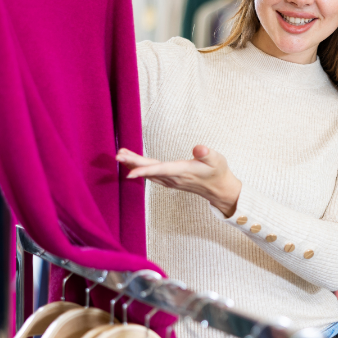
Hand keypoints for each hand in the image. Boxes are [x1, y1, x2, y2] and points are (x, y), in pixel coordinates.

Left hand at [117, 146, 242, 217]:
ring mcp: (171, 181)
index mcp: (183, 171)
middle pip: (150, 171)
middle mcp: (174, 178)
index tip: (129, 172)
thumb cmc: (218, 171)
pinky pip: (152, 175)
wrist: (220, 189)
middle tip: (118, 155)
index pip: (161, 170)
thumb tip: (199, 148)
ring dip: (134, 165)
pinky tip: (133, 165)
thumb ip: (207, 154)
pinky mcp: (170, 181)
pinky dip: (141, 169)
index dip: (145, 170)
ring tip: (121, 155)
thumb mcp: (218, 160)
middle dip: (133, 163)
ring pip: (149, 173)